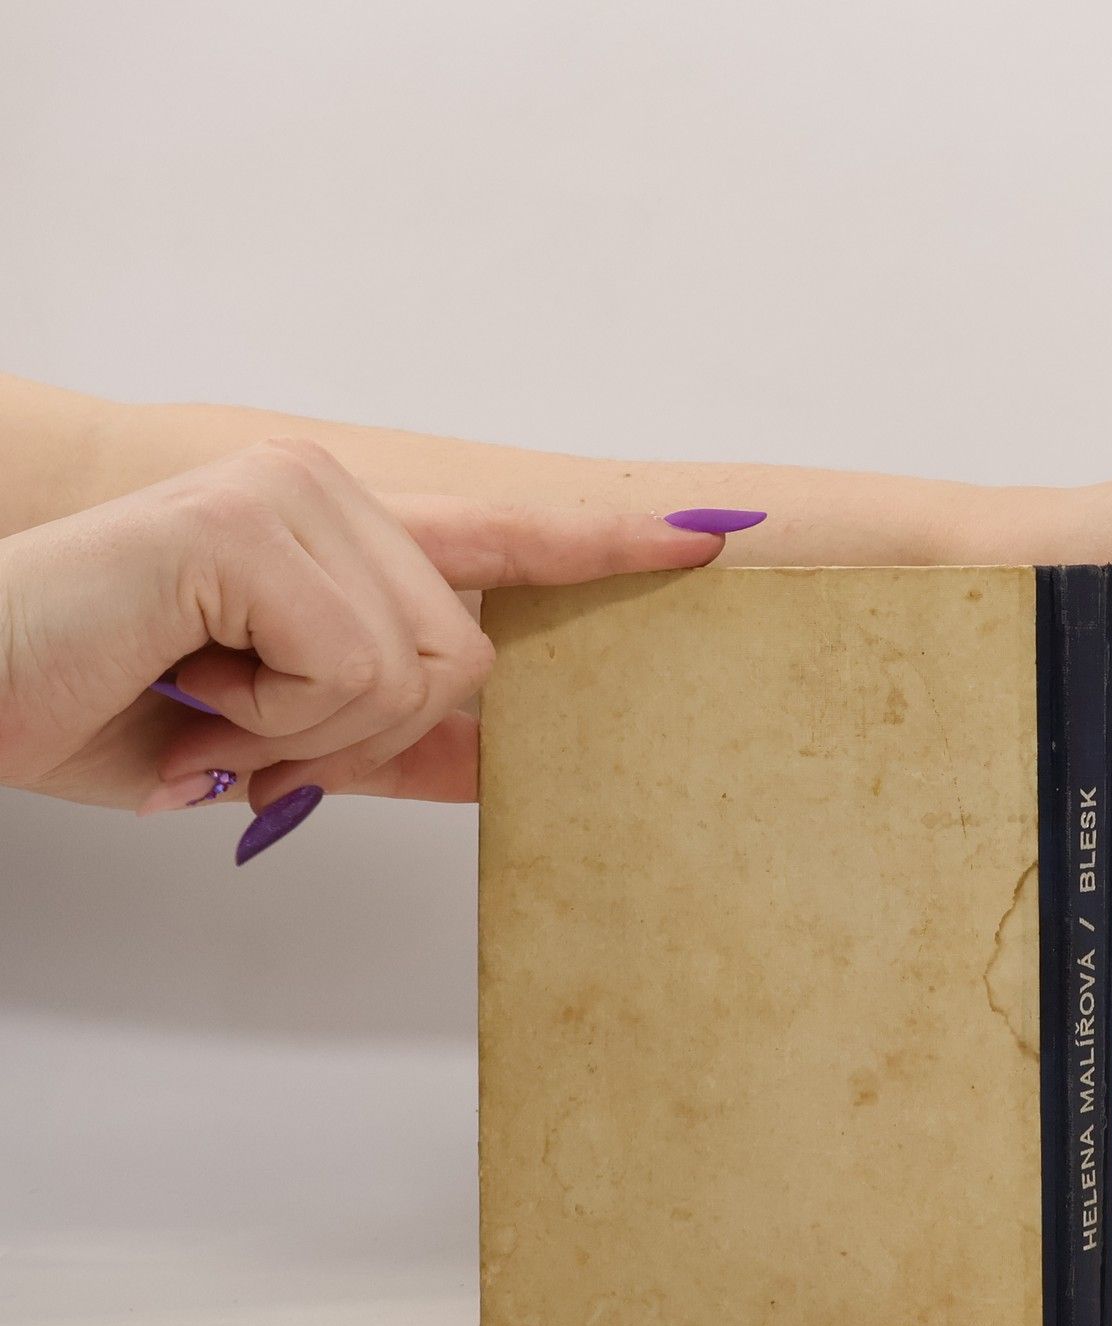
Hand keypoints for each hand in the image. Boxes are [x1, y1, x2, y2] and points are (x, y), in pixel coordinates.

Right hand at [0, 438, 739, 824]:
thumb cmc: (97, 702)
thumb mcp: (276, 738)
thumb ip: (392, 738)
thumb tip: (501, 756)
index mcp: (338, 532)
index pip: (502, 539)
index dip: (609, 546)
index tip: (718, 538)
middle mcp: (327, 487)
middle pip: (473, 659)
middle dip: (364, 736)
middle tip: (246, 734)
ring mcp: (292, 491)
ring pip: (423, 673)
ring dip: (309, 732)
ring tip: (207, 698)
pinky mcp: (249, 518)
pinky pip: (353, 671)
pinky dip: (271, 718)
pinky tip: (190, 676)